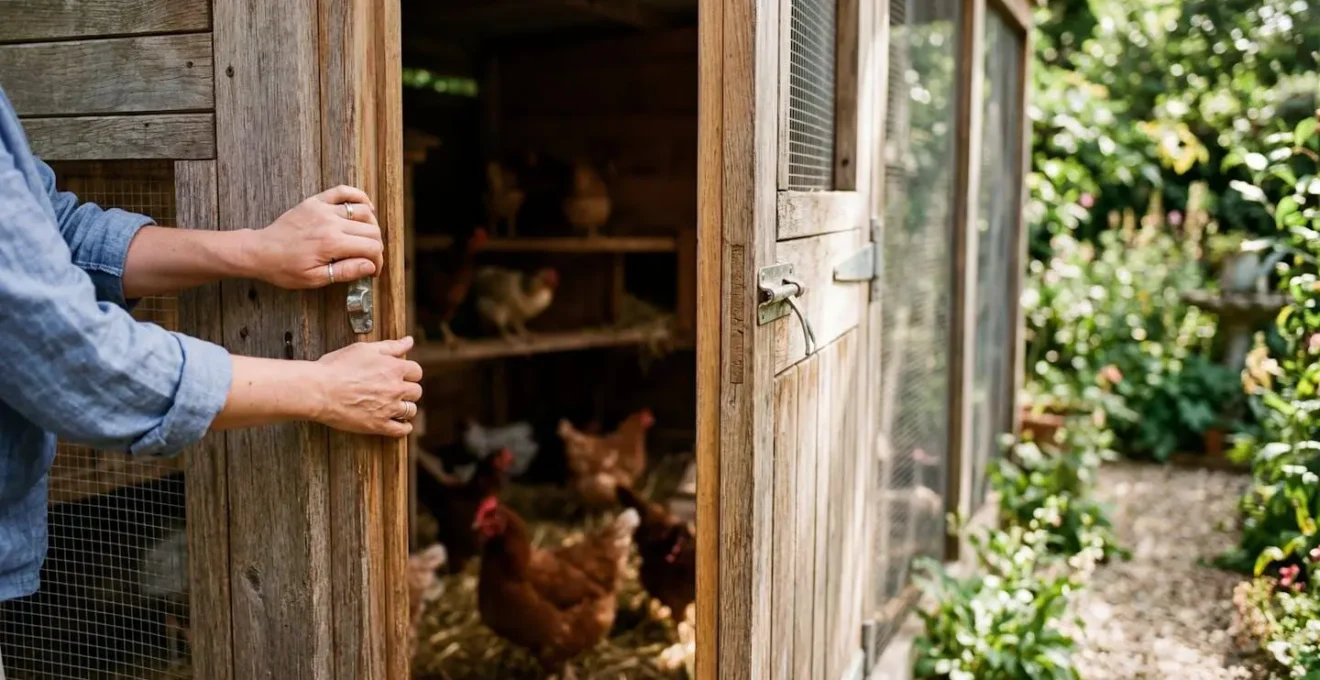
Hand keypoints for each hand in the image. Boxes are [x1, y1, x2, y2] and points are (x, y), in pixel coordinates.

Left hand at [248, 185, 384, 288]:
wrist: (260, 251)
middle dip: (376, 246)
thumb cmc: (284, 268)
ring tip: (366, 238)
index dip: (377, 261)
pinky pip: (343, 191)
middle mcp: (331, 222)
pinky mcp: (316, 201)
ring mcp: (324, 209)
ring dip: (371, 225)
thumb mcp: (314, 278)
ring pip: (363, 211)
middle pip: (371, 230)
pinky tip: (366, 207)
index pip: (371, 248)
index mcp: (332, 244)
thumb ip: (346, 271)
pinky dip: (359, 196)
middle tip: (370, 258)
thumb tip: (370, 266)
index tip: (373, 270)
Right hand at [311, 336, 422, 436]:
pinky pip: (401, 430)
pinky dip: (404, 427)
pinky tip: (400, 424)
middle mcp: (396, 389)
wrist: (318, 390)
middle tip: (396, 390)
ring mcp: (388, 408)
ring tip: (396, 406)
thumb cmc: (337, 367)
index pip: (416, 371)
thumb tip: (409, 341)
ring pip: (411, 410)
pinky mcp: (378, 425)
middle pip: (416, 391)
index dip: (409, 373)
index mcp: (394, 368)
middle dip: (408, 390)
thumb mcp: (364, 349)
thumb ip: (390, 346)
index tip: (402, 375)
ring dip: (405, 408)